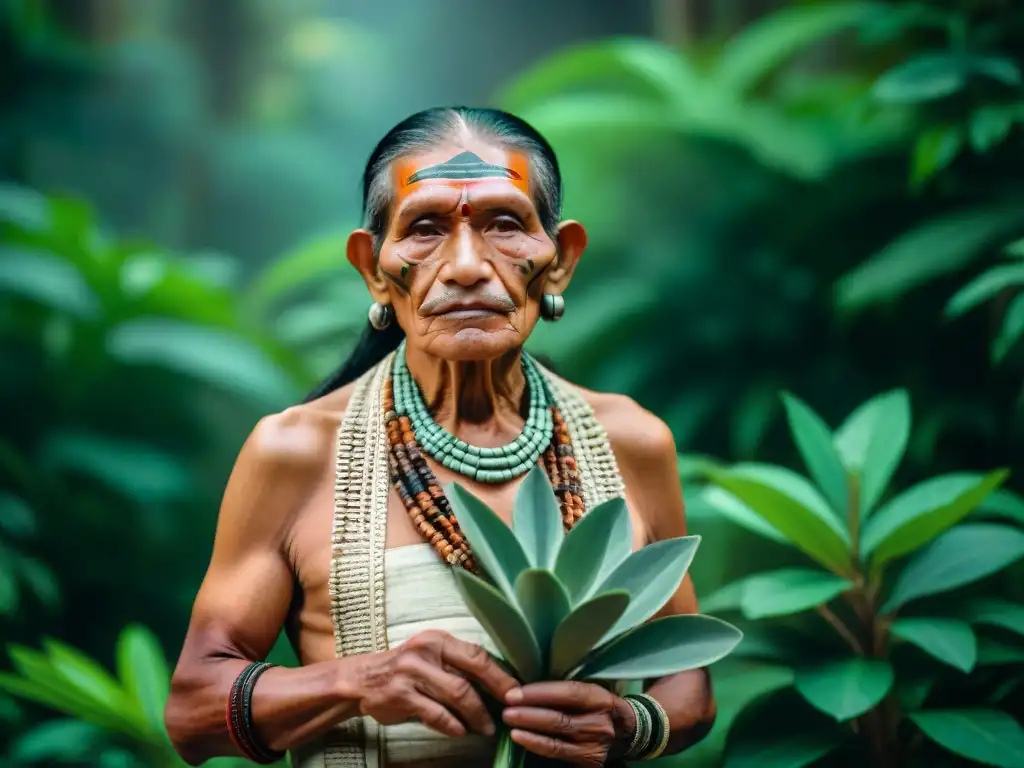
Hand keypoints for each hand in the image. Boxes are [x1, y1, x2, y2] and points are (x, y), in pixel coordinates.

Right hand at [356, 630, 518, 738]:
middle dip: (495, 694)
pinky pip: (435, 714)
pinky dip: (452, 725)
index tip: (516, 691)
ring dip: (476, 715)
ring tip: (487, 727)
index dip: (500, 674)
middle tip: (508, 711)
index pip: (477, 654)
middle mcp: (426, 651)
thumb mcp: (431, 656)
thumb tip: (497, 684)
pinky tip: (460, 731)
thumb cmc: (406, 669)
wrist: (362, 679)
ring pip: (456, 695)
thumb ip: (458, 666)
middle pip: (470, 674)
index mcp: (439, 639)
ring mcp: (412, 673)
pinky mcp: (401, 695)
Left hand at [502, 681, 636, 765]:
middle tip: (506, 709)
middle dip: (529, 714)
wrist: (630, 733)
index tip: (514, 692)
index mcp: (601, 699)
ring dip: (529, 732)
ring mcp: (595, 746)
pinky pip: (558, 754)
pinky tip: (522, 739)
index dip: (539, 693)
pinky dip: (537, 746)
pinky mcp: (590, 762)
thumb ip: (567, 691)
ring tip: (510, 724)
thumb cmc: (601, 706)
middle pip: (560, 719)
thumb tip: (528, 686)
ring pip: (557, 740)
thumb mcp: (592, 691)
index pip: (568, 694)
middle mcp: (600, 723)